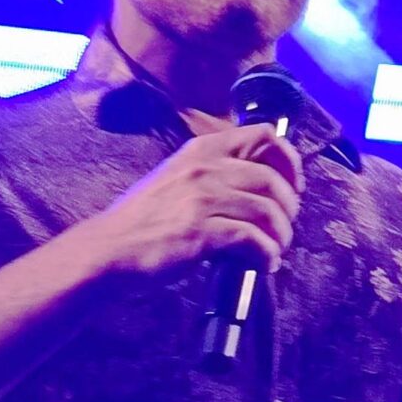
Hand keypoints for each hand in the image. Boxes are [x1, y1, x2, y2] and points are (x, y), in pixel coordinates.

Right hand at [88, 124, 303, 281]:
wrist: (109, 249)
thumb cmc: (141, 221)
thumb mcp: (175, 179)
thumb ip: (210, 175)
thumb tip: (252, 189)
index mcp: (202, 150)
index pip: (263, 136)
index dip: (289, 160)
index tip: (292, 186)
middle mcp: (205, 168)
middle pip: (272, 178)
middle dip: (288, 208)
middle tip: (284, 228)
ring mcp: (202, 199)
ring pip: (267, 210)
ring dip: (281, 235)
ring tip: (276, 250)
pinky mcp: (201, 232)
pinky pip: (252, 240)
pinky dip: (266, 255)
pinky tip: (264, 265)